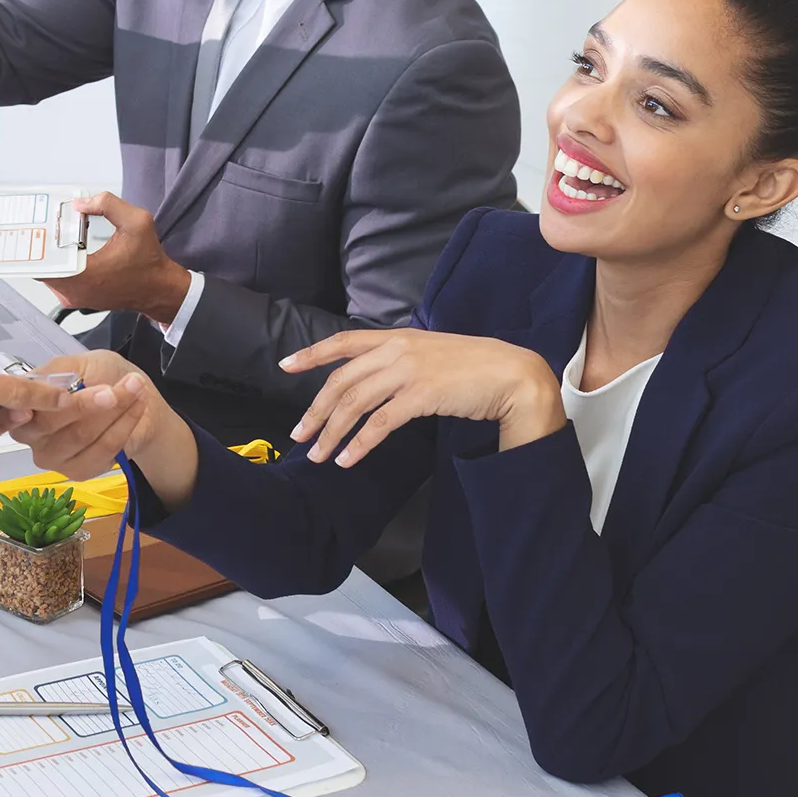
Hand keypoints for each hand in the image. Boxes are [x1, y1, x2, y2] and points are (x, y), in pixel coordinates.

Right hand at [9, 352, 198, 506]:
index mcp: (22, 400)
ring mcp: (50, 455)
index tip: (68, 389)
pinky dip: (124, 426)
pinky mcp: (76, 471)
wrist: (135, 398)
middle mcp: (28, 432)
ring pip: (80, 435)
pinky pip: (102, 450)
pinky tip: (136, 408)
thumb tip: (45, 383)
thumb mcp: (81, 361)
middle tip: (113, 389)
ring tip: (135, 389)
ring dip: (113, 410)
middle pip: (48, 423)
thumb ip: (60, 370)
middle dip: (86, 403)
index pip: (18, 404)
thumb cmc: (103, 376)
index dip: (40, 398)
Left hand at [45, 191, 190, 322]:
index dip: (37, 241)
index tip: (39, 226)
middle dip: (42, 243)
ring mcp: (73, 298)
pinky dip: (59, 262)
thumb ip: (108, 204)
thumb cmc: (148, 261)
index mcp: (84, 276)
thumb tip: (80, 202)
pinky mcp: (76, 298)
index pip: (42, 261)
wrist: (158, 288)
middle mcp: (74, 291)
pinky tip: (68, 247)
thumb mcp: (137, 222)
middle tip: (47, 223)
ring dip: (51, 253)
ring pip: (47, 272)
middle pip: (40, 265)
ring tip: (57, 233)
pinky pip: (57, 278)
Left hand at [281, 329, 566, 466]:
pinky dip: (360, 443)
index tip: (286, 365)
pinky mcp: (421, 394)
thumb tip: (376, 378)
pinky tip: (348, 459)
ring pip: (355, 403)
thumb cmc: (475, 366)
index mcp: (397, 337)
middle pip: (342, 380)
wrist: (511, 373)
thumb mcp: (431, 353)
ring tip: (319, 455)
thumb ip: (402, 360)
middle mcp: (397, 349)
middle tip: (299, 435)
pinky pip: (380, 423)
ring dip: (332, 432)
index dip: (312, 353)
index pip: (344, 341)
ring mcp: (409, 370)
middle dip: (316, 410)